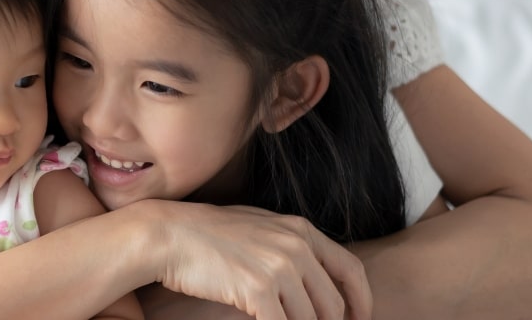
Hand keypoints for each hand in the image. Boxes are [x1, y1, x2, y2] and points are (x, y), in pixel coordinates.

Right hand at [141, 201, 369, 319]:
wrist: (170, 235)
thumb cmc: (209, 234)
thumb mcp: (260, 227)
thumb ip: (291, 246)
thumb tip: (314, 276)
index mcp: (301, 230)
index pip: (351, 269)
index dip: (361, 301)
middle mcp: (296, 247)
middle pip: (332, 304)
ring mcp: (278, 268)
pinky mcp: (258, 289)